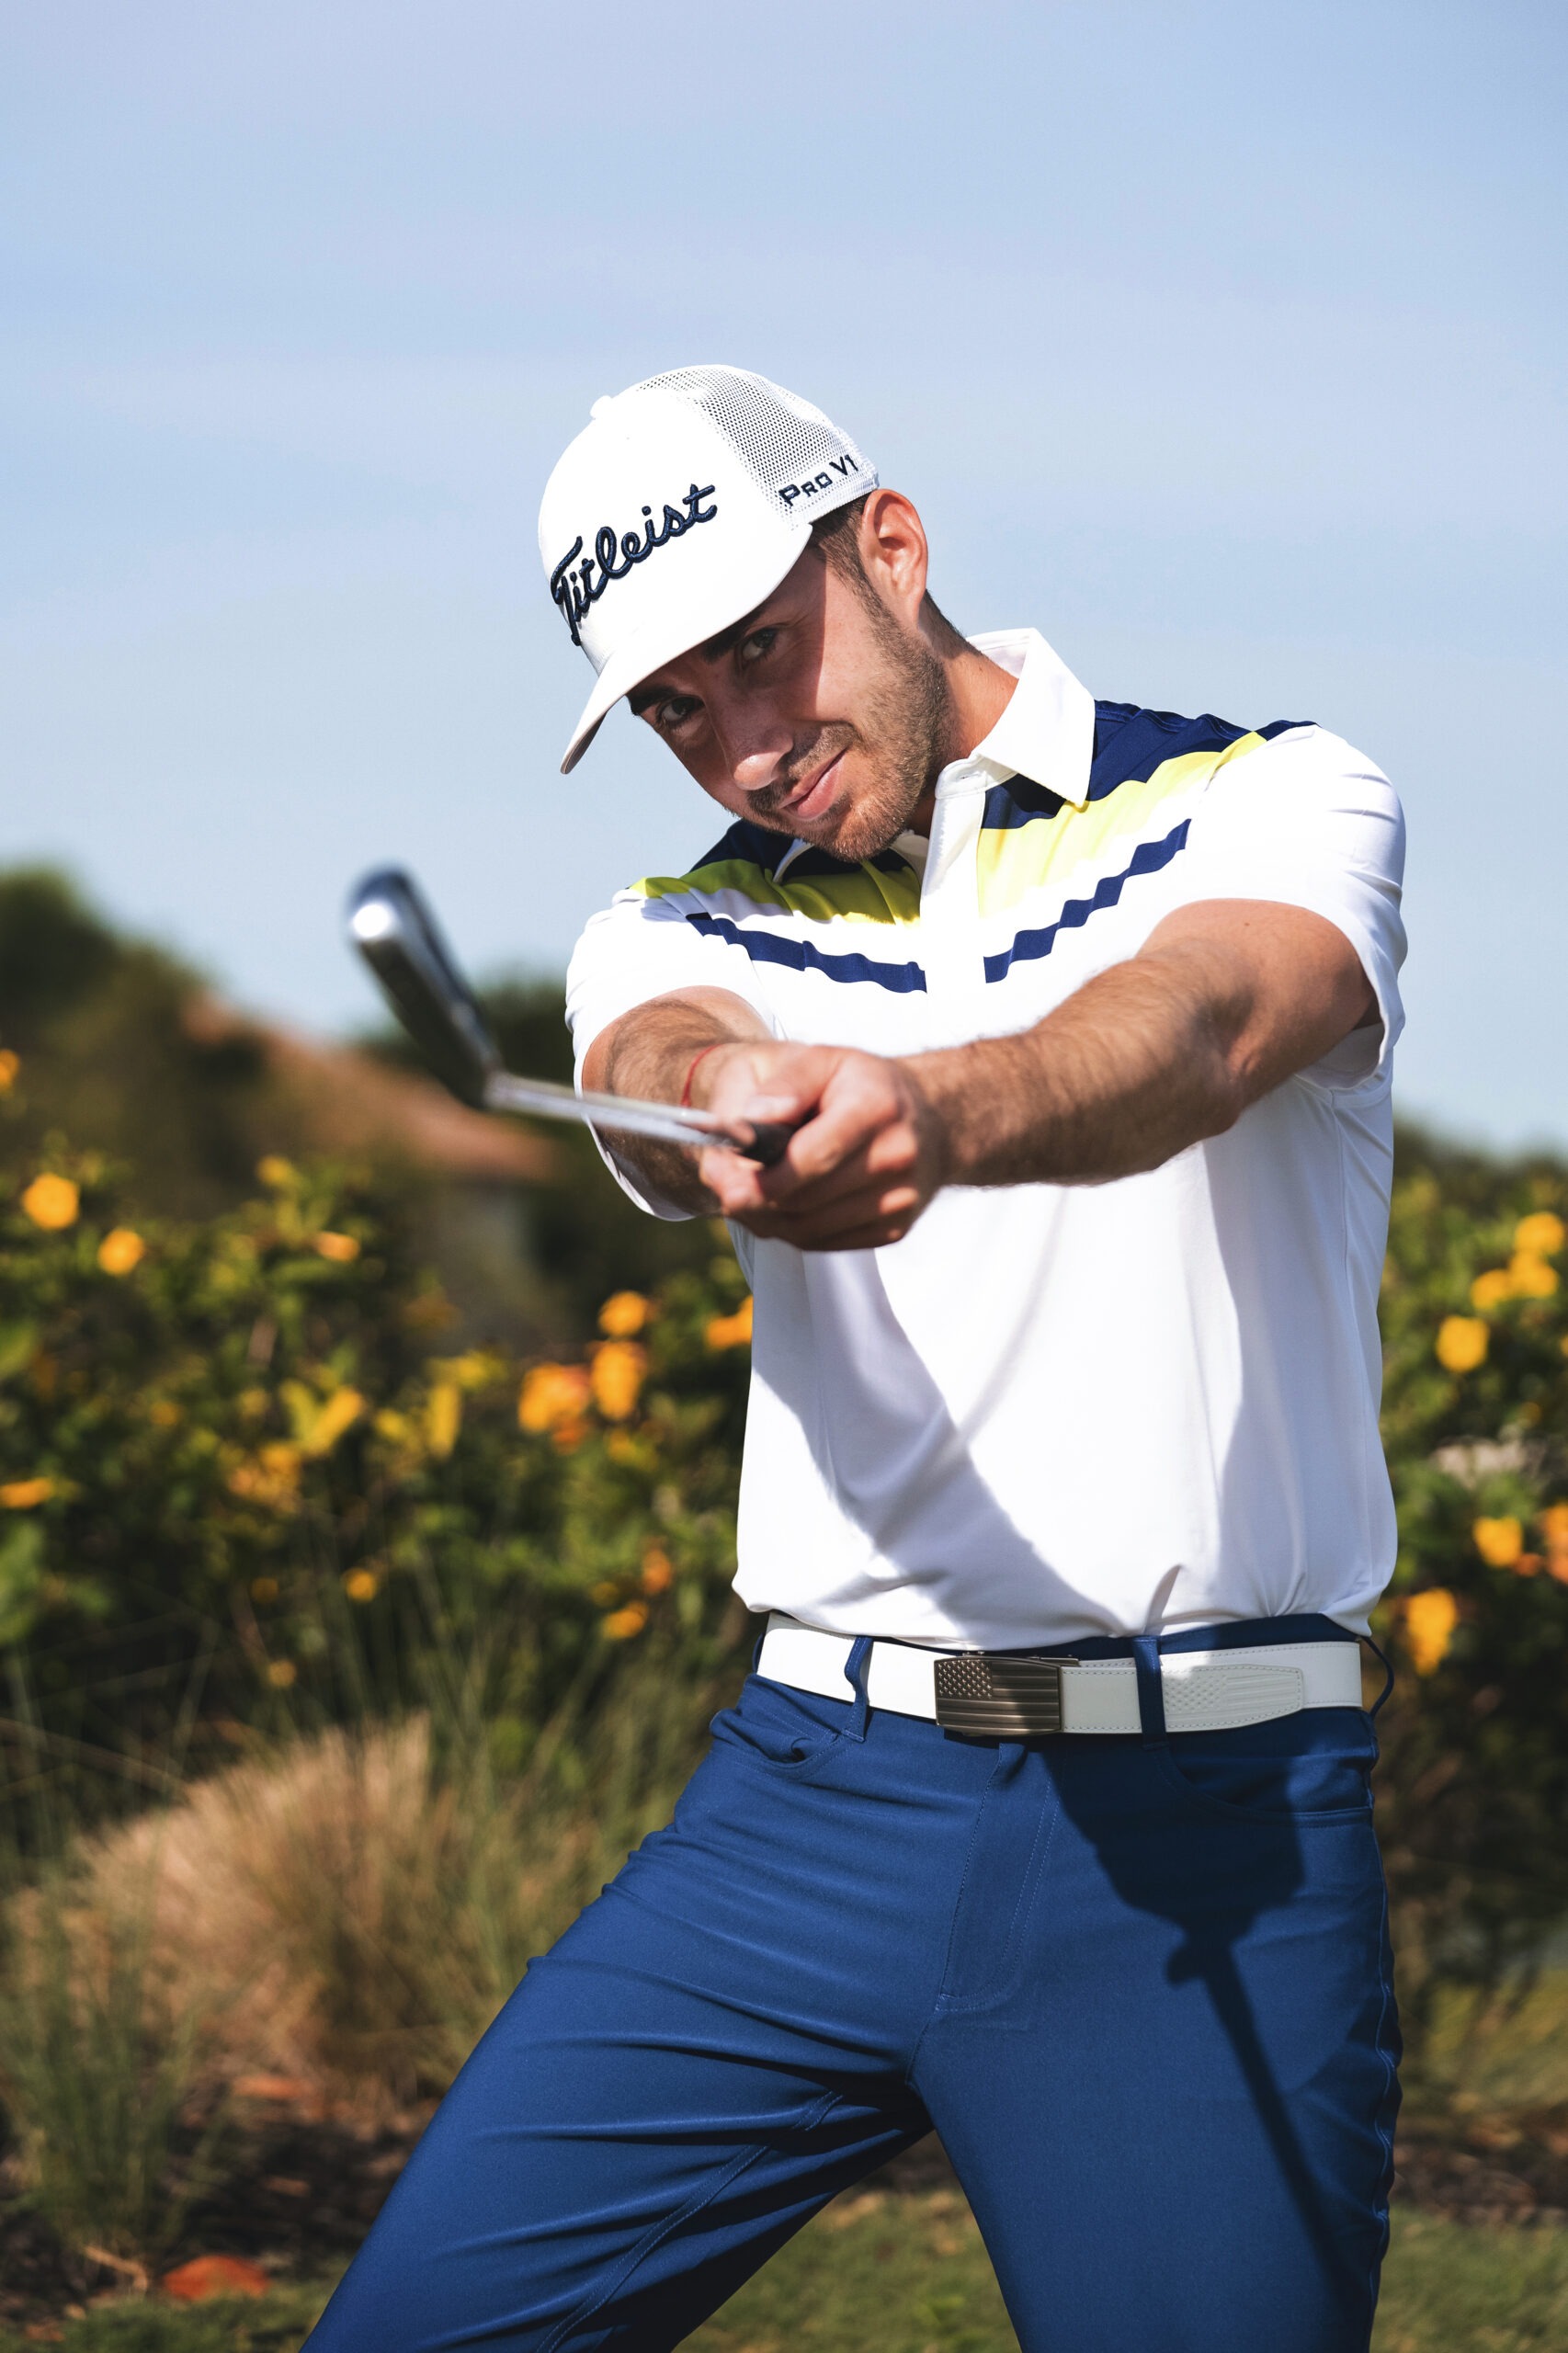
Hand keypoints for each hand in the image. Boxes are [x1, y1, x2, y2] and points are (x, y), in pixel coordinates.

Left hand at [694, 1040, 947, 1250]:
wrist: (931, 1119)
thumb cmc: (862, 1086)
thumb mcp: (823, 1060)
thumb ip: (783, 1085)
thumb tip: (745, 1123)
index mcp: (877, 1108)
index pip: (812, 1157)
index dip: (760, 1175)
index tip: (719, 1174)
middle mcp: (896, 1158)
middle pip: (805, 1200)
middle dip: (750, 1197)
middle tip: (717, 1182)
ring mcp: (900, 1200)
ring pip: (808, 1230)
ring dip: (764, 1217)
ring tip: (741, 1192)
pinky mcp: (894, 1230)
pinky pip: (823, 1243)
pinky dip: (788, 1230)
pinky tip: (775, 1205)